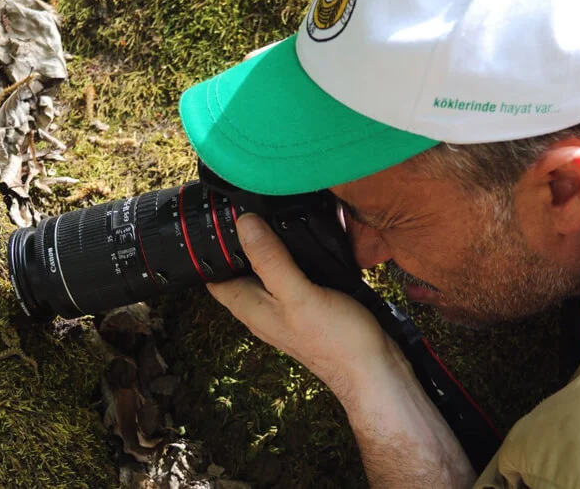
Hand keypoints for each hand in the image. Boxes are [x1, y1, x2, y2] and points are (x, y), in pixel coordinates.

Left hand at [207, 213, 407, 402]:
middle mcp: (262, 309)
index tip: (211, 221)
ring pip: (264, 274)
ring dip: (265, 250)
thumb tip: (244, 225)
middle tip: (244, 208)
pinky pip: (289, 278)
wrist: (372, 371)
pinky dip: (291, 259)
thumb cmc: (336, 340)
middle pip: (238, 272)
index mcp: (250, 307)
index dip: (207, 251)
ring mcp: (285, 309)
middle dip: (237, 245)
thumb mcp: (299, 294)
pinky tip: (303, 244)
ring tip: (272, 217)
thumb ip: (271, 260)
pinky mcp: (307, 307)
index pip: (213, 278)